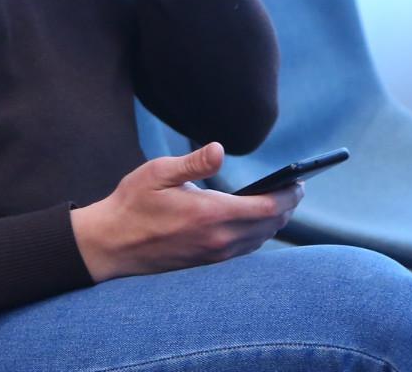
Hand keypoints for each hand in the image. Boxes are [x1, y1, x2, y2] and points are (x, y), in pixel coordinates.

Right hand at [70, 143, 302, 280]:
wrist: (112, 244)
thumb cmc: (132, 204)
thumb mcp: (157, 173)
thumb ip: (193, 163)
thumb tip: (219, 149)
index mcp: (210, 214)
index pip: (267, 208)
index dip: (288, 195)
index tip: (299, 182)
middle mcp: (218, 239)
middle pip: (270, 226)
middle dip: (287, 206)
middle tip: (295, 188)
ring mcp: (214, 254)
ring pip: (260, 240)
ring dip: (274, 222)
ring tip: (280, 203)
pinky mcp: (207, 262)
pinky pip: (244, 250)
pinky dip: (258, 234)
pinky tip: (254, 222)